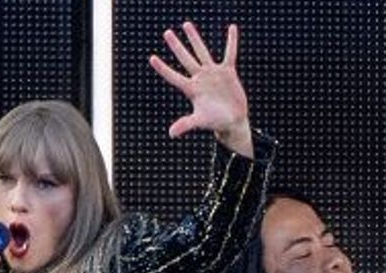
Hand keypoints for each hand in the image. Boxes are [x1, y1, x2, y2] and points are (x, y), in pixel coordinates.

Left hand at [148, 22, 251, 153]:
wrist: (233, 121)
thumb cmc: (215, 123)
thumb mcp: (200, 122)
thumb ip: (186, 124)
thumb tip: (171, 133)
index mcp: (192, 89)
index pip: (174, 76)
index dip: (163, 68)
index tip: (152, 58)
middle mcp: (200, 78)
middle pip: (185, 58)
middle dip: (176, 46)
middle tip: (167, 33)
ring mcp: (213, 73)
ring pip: (201, 52)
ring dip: (194, 38)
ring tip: (186, 25)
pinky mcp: (227, 72)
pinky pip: (229, 53)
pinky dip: (231, 42)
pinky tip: (232, 28)